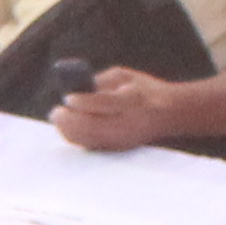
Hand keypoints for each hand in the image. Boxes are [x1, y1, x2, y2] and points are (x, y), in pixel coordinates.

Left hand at [49, 65, 181, 152]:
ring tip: (58, 117)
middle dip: (71, 120)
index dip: (84, 101)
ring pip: (91, 139)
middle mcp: (131, 122)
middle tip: (56, 111)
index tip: (67, 97)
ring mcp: (125, 138)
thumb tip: (74, 88)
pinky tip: (67, 128)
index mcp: (135, 99)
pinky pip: (93, 145)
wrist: (169, 113)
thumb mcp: (124, 76)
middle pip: (95, 126)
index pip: (106, 103)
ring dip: (70, 130)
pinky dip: (77, 137)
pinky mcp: (120, 148)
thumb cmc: (142, 90)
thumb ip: (100, 81)